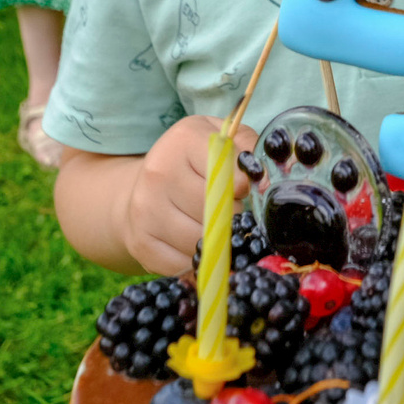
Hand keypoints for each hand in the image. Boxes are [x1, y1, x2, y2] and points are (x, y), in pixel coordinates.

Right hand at [119, 114, 256, 274]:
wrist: (144, 186)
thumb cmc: (194, 162)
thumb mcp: (221, 139)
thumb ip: (247, 147)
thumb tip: (262, 179)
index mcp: (183, 141)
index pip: (227, 173)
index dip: (242, 186)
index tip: (240, 188)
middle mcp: (158, 172)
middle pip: (213, 211)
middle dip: (231, 216)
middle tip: (229, 210)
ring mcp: (145, 209)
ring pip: (199, 241)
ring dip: (215, 240)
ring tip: (213, 225)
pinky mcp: (140, 242)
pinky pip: (183, 264)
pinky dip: (195, 260)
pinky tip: (193, 242)